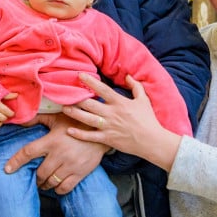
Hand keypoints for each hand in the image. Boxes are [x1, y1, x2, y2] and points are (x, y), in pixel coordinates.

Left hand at [3, 113, 108, 193]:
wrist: (101, 131)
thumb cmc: (76, 122)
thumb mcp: (57, 118)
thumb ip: (38, 119)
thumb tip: (20, 119)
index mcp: (52, 140)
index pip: (28, 152)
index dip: (16, 161)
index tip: (7, 170)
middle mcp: (60, 154)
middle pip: (40, 173)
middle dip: (35, 178)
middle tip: (35, 177)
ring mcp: (71, 165)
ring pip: (51, 182)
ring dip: (44, 184)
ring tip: (44, 182)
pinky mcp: (80, 173)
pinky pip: (65, 187)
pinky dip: (58, 189)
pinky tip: (56, 186)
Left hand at [62, 74, 181, 171]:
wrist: (152, 141)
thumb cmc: (148, 120)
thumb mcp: (143, 100)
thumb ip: (135, 86)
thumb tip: (128, 75)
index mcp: (120, 102)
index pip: (102, 89)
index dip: (90, 81)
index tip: (80, 75)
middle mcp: (112, 113)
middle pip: (90, 104)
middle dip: (76, 98)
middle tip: (65, 94)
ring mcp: (108, 126)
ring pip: (87, 119)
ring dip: (74, 113)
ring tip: (63, 108)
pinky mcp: (107, 139)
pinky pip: (90, 136)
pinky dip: (79, 134)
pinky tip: (69, 130)